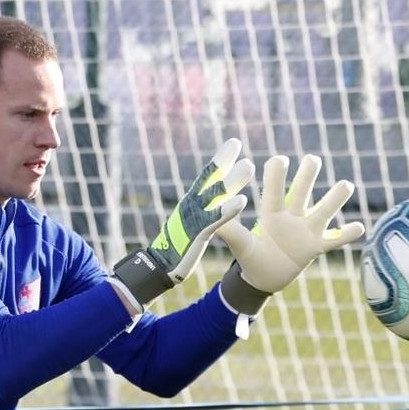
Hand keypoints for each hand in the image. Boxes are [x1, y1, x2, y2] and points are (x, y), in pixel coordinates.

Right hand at [113, 138, 252, 304]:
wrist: (159, 267)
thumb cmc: (177, 248)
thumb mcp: (191, 225)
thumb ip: (202, 212)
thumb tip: (210, 201)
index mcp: (191, 204)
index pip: (207, 178)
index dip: (220, 161)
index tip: (233, 144)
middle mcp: (191, 206)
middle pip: (209, 180)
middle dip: (222, 161)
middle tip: (235, 142)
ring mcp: (194, 218)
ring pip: (215, 196)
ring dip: (232, 181)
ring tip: (249, 165)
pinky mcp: (198, 233)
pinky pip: (215, 220)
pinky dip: (228, 209)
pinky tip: (242, 200)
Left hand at [217, 153, 364, 313]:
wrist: (264, 277)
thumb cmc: (251, 256)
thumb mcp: (240, 244)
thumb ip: (229, 231)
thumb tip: (207, 217)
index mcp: (272, 214)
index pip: (275, 192)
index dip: (277, 177)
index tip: (279, 159)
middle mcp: (292, 218)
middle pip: (302, 193)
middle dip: (307, 177)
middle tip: (312, 159)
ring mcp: (307, 232)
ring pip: (324, 211)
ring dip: (335, 199)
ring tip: (346, 185)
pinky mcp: (316, 248)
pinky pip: (335, 240)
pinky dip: (347, 235)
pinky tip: (360, 227)